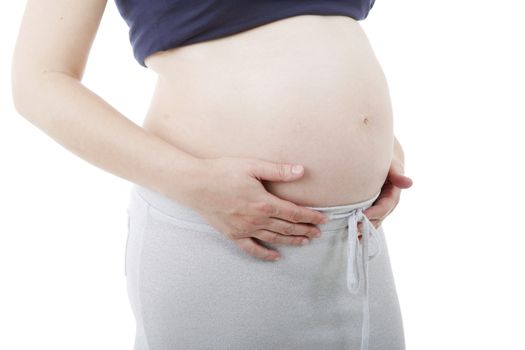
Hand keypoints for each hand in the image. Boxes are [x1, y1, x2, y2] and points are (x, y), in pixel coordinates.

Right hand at [188, 156, 328, 261]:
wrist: (195, 184)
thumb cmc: (223, 171)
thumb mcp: (253, 166)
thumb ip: (278, 171)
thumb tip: (301, 171)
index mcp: (264, 203)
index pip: (294, 213)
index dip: (311, 216)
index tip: (323, 219)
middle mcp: (257, 219)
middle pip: (288, 227)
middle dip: (306, 230)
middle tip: (319, 232)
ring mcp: (245, 230)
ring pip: (274, 238)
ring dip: (292, 241)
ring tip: (306, 241)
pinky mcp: (233, 235)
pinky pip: (252, 249)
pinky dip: (265, 254)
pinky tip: (276, 257)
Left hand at [358, 156, 412, 233]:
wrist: (382, 162)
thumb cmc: (386, 162)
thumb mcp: (393, 166)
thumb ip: (397, 174)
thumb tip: (409, 182)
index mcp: (393, 194)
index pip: (385, 206)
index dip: (375, 212)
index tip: (363, 215)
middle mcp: (387, 204)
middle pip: (379, 217)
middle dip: (368, 223)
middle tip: (355, 228)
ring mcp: (380, 208)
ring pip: (374, 221)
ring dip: (365, 229)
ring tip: (353, 234)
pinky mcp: (372, 209)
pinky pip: (368, 221)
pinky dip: (362, 228)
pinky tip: (354, 236)